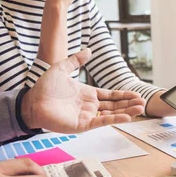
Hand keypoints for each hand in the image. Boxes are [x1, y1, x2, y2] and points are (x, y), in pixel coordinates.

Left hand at [21, 49, 144, 132]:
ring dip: (126, 112)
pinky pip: (102, 122)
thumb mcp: (62, 68)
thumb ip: (76, 60)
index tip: (136, 93)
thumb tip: (89, 51)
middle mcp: (89, 106)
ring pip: (112, 114)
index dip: (123, 95)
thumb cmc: (44, 87)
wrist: (32, 101)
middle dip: (129, 104)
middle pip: (115, 105)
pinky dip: (115, 120)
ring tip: (140, 108)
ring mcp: (87, 116)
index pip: (110, 95)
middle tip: (143, 102)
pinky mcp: (83, 125)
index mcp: (87, 94)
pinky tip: (127, 117)